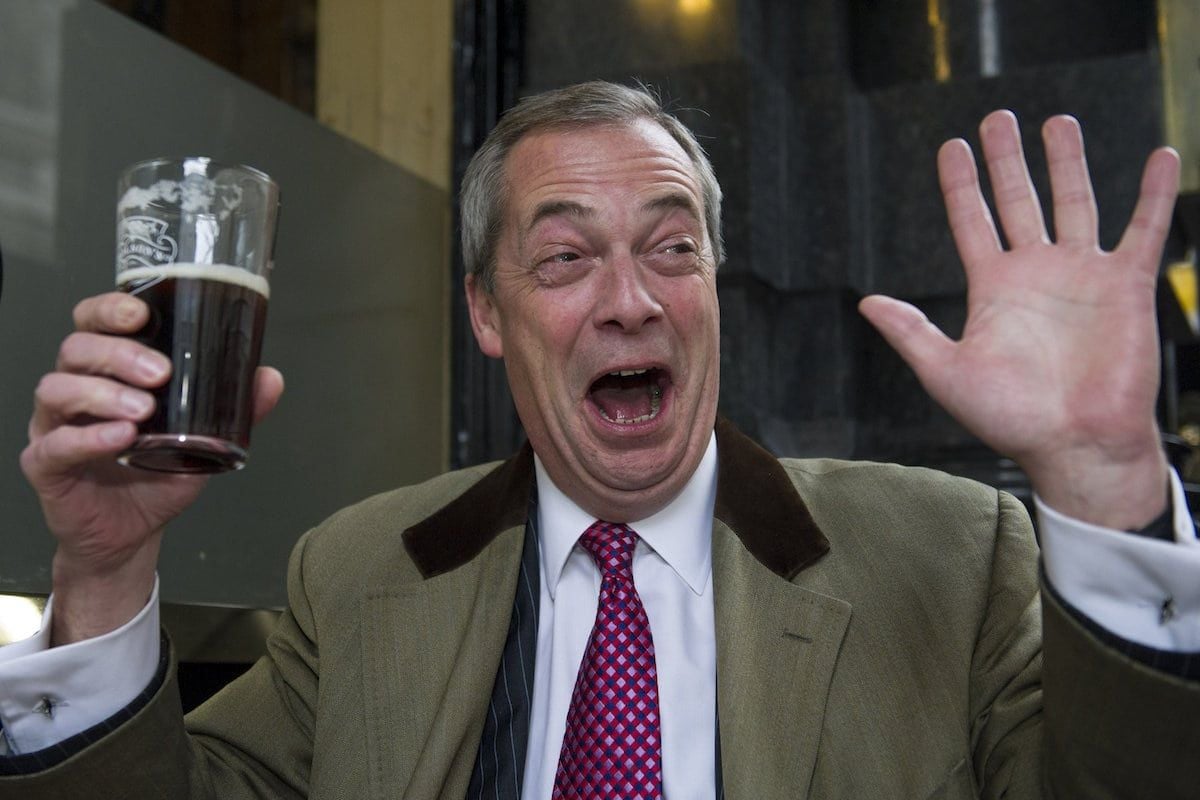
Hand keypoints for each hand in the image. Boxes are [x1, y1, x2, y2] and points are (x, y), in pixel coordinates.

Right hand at [20, 291, 283, 642]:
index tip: (141, 313)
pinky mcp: (45, 465)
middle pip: (76, 349)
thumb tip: (269, 377)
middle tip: (160, 372)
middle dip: (119, 354)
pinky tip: (121, 438)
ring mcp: (55, 426)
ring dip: (102, 393)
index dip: (109, 309)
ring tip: (143, 410)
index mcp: (107, 372)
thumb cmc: (158, 475)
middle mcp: (76, 391)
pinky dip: (88, 438)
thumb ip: (235, 408)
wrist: (134, 533)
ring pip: (58, 389)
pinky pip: (54, 444)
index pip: (94, 324)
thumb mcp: (205, 440)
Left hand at [859, 110, 1177, 529]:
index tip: (951, 146)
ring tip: (1057, 122)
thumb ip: (910, 332)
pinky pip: (1142, 230)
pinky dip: (1151, 195)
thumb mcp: (946, 372)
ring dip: (1067, 163)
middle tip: (998, 118)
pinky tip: (1159, 156)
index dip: (961, 184)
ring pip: (1074, 203)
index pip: (972, 221)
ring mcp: (1082, 276)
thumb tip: (866, 301)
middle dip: (1008, 161)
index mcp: (992, 289)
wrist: (1073, 445)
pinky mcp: (1125, 287)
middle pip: (1019, 200)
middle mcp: (1035, 274)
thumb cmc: (1009, 418)